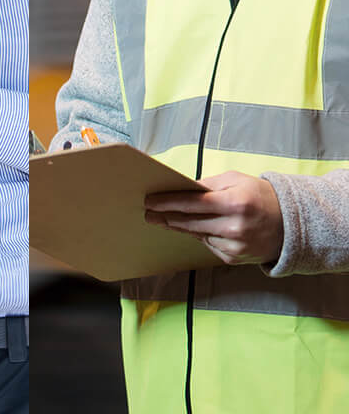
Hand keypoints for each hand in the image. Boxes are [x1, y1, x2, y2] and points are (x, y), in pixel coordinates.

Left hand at [144, 170, 284, 265]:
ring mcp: (235, 246)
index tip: (150, 201)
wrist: (291, 223)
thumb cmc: (260, 196)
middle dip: (166, 217)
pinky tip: (197, 228)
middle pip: (190, 222)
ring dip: (180, 227)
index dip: (168, 202)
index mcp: (234, 203)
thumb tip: (182, 188)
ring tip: (164, 219)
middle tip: (148, 213)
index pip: (192, 203)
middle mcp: (235, 227)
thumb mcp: (236, 180)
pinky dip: (201, 236)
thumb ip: (208, 184)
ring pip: (197, 235)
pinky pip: (208, 245)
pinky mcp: (234, 259)